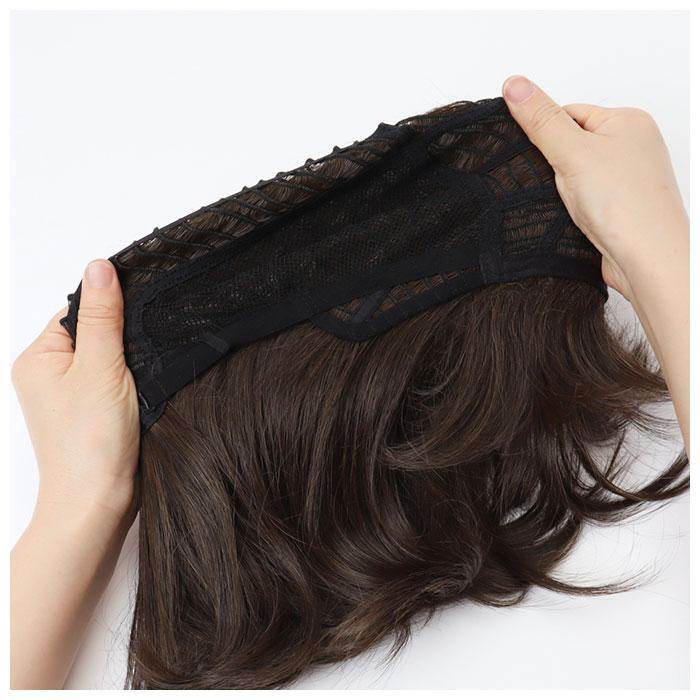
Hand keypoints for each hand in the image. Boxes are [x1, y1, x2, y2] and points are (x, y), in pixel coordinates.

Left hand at [12, 259, 139, 523]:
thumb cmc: (89, 443)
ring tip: (139, 380)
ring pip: (110, 358)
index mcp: (38, 359)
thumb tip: (99, 266)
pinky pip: (116, 381)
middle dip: (124, 339)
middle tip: (140, 356)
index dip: (111, 308)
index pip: (79, 311)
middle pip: (95, 333)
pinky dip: (133, 382)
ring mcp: (72, 396)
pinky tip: (142, 392)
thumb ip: (104, 317)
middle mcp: (50, 375)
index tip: (139, 317)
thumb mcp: (100, 368)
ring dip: (131, 363)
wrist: (97, 503)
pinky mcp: (94, 413)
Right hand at [501, 75, 687, 300]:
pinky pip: (582, 199)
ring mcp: (626, 178)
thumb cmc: (625, 206)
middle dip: (554, 166)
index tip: (539, 155)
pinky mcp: (618, 207)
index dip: (546, 135)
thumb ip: (541, 120)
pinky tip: (573, 219)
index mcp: (628, 121)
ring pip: (574, 175)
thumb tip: (515, 84)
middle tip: (559, 182)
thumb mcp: (572, 152)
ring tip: (573, 204)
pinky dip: (572, 208)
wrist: (647, 260)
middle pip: (570, 144)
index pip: (569, 112)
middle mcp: (632, 147)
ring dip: (563, 191)